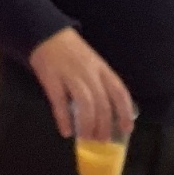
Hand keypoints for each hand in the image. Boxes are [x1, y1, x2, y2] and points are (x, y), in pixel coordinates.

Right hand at [27, 27, 132, 141]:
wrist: (46, 34)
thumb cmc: (72, 51)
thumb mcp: (93, 63)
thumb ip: (101, 82)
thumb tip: (108, 110)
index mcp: (102, 69)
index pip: (119, 92)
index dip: (125, 112)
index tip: (126, 129)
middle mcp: (89, 73)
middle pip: (102, 102)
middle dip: (104, 125)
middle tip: (101, 140)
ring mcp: (70, 76)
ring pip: (85, 104)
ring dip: (87, 124)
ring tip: (86, 138)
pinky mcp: (52, 79)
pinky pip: (59, 102)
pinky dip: (63, 119)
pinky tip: (66, 132)